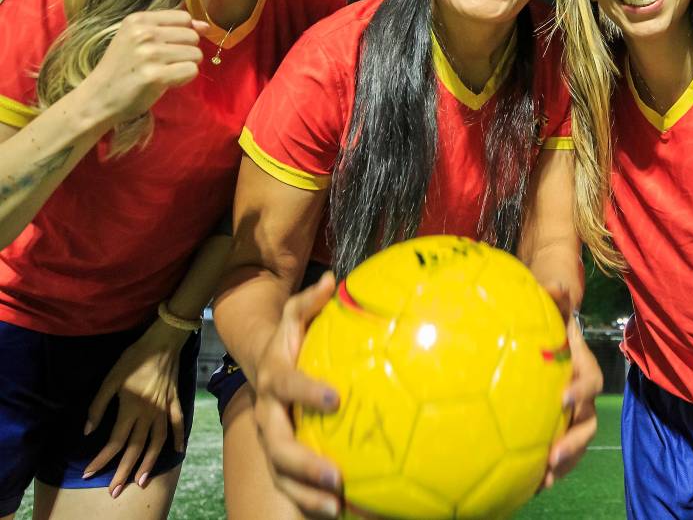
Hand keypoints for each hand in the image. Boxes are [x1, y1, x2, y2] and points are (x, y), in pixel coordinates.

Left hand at [82, 319, 188, 495]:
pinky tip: (178, 451)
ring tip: (141, 481)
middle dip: (124, 471)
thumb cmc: (134, 357)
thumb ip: (98, 405)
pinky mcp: (175, 401)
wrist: (164, 340)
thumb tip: (88, 431)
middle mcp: (149, 413)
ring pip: (158, 442)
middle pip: (136, 448)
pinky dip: (179, 437)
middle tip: (114, 491)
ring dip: (149, 463)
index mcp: (131, 408)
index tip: (89, 473)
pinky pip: (179, 423)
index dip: (101, 460)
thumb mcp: (110, 378)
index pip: (115, 442)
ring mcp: (165, 408)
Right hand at [83, 10, 206, 125]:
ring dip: (185, 66)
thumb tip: (206, 26)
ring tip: (164, 72)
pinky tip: (165, 82)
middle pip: (192, 36)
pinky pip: (191, 71)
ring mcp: (150, 54)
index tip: (169, 46)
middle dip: (186, 51)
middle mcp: (144, 33)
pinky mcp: (156, 76)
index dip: (184, 34)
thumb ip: (171, 29)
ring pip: (195, 54)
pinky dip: (183, 79)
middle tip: (165, 63)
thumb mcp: (138, 40)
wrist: (98, 97)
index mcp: (138, 20)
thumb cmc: (121, 68)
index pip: (184, 18)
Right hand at [253, 271, 342, 519]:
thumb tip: (332, 279)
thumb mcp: (295, 315)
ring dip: (306, 494)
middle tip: (335, 475)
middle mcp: (267, 414)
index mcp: (274, 377)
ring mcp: (271, 440)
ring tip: (336, 506)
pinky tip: (344, 511)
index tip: (337, 398)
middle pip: (277, 444)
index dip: (307, 392)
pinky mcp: (281, 461)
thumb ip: (310, 301)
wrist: (263, 365)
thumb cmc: (290, 339)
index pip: (287, 385)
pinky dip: (312, 504)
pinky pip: (292, 489)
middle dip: (304, 463)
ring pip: (282, 475)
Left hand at [541, 286, 601, 488]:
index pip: (589, 380)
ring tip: (542, 479)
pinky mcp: (557, 425)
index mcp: (582, 365)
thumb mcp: (552, 304)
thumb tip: (556, 285)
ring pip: (575, 441)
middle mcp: (581, 393)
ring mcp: (571, 412)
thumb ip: (555, 296)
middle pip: (586, 421)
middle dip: (574, 442)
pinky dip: (547, 467)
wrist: (548, 332)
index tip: (562, 399)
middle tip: (553, 456)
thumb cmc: (549, 318)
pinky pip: (558, 449)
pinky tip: (526, 482)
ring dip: (563, 462)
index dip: (580, 391)